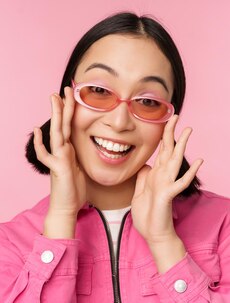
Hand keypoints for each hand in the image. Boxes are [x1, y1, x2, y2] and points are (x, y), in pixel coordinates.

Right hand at [34, 87, 87, 237]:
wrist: (66, 207)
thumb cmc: (75, 189)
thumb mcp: (82, 167)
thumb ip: (81, 157)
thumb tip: (91, 148)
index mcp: (69, 150)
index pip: (70, 126)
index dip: (72, 111)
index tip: (74, 96)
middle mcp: (62, 151)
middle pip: (63, 124)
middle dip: (64, 106)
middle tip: (64, 88)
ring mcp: (58, 158)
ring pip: (56, 132)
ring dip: (56, 115)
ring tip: (53, 98)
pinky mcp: (57, 167)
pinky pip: (46, 153)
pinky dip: (41, 142)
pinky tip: (38, 130)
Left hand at [130, 115, 202, 243]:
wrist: (154, 235)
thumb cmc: (148, 216)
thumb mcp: (140, 193)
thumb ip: (144, 178)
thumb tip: (147, 165)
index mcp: (157, 174)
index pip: (162, 150)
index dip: (164, 135)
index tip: (167, 119)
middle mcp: (164, 176)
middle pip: (169, 150)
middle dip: (172, 132)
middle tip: (176, 115)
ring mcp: (167, 184)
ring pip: (176, 161)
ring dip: (183, 145)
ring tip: (189, 130)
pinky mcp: (168, 195)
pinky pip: (180, 182)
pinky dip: (190, 172)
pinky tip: (200, 161)